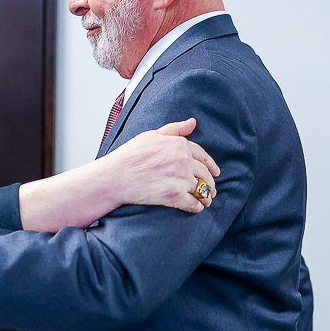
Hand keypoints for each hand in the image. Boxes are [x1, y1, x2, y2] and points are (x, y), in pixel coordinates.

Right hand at [19, 118, 219, 231]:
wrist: (115, 176)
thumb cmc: (129, 155)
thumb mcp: (151, 136)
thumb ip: (174, 129)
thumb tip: (193, 122)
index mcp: (179, 145)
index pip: (203, 155)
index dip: (211, 165)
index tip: (215, 172)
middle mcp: (183, 161)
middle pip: (205, 174)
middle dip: (210, 183)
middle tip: (210, 190)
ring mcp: (181, 179)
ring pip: (203, 190)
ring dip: (206, 197)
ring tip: (205, 201)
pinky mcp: (175, 196)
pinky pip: (194, 204)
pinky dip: (197, 207)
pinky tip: (196, 208)